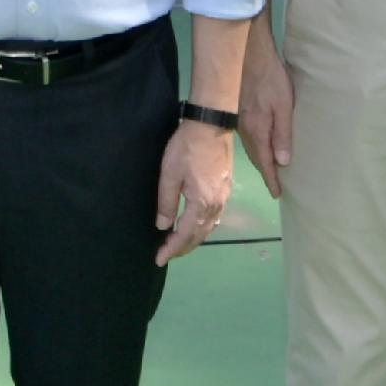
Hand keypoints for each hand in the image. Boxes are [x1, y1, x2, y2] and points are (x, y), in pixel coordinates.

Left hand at [155, 119, 233, 263]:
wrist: (211, 125)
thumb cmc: (187, 148)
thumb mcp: (169, 174)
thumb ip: (166, 203)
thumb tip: (163, 226)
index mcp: (202, 204)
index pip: (185, 235)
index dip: (171, 249)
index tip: (159, 259)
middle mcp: (216, 205)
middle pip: (200, 235)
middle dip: (183, 247)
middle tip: (166, 254)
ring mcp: (223, 197)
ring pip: (209, 228)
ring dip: (194, 239)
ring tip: (178, 244)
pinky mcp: (225, 189)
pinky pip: (215, 217)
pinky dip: (203, 227)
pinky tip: (196, 226)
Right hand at [237, 29, 295, 200]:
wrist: (249, 55)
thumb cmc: (271, 79)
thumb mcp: (283, 106)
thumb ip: (283, 134)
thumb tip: (284, 162)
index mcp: (258, 131)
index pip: (265, 162)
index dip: (272, 178)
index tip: (277, 194)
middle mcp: (246, 130)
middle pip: (256, 157)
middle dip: (266, 172)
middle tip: (275, 186)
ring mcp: (241, 121)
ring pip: (251, 148)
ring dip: (260, 160)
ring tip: (269, 170)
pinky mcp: (239, 112)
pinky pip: (248, 138)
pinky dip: (255, 148)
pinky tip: (260, 146)